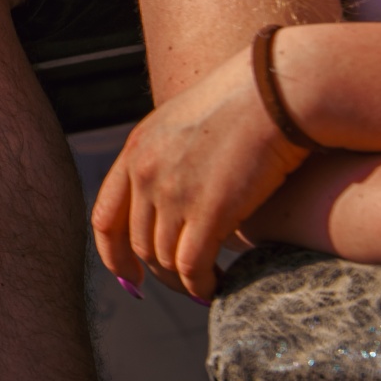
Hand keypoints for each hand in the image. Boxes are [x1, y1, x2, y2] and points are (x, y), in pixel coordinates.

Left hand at [91, 47, 308, 301]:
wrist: (275, 92)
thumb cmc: (246, 103)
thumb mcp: (188, 123)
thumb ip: (171, 157)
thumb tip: (178, 193)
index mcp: (136, 150)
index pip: (105, 217)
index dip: (113, 255)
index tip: (131, 276)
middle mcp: (145, 173)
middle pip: (137, 242)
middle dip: (157, 273)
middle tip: (183, 286)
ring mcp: (173, 192)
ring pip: (164, 257)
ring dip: (183, 281)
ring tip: (206, 286)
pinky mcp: (209, 211)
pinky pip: (192, 265)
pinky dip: (202, 284)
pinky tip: (218, 288)